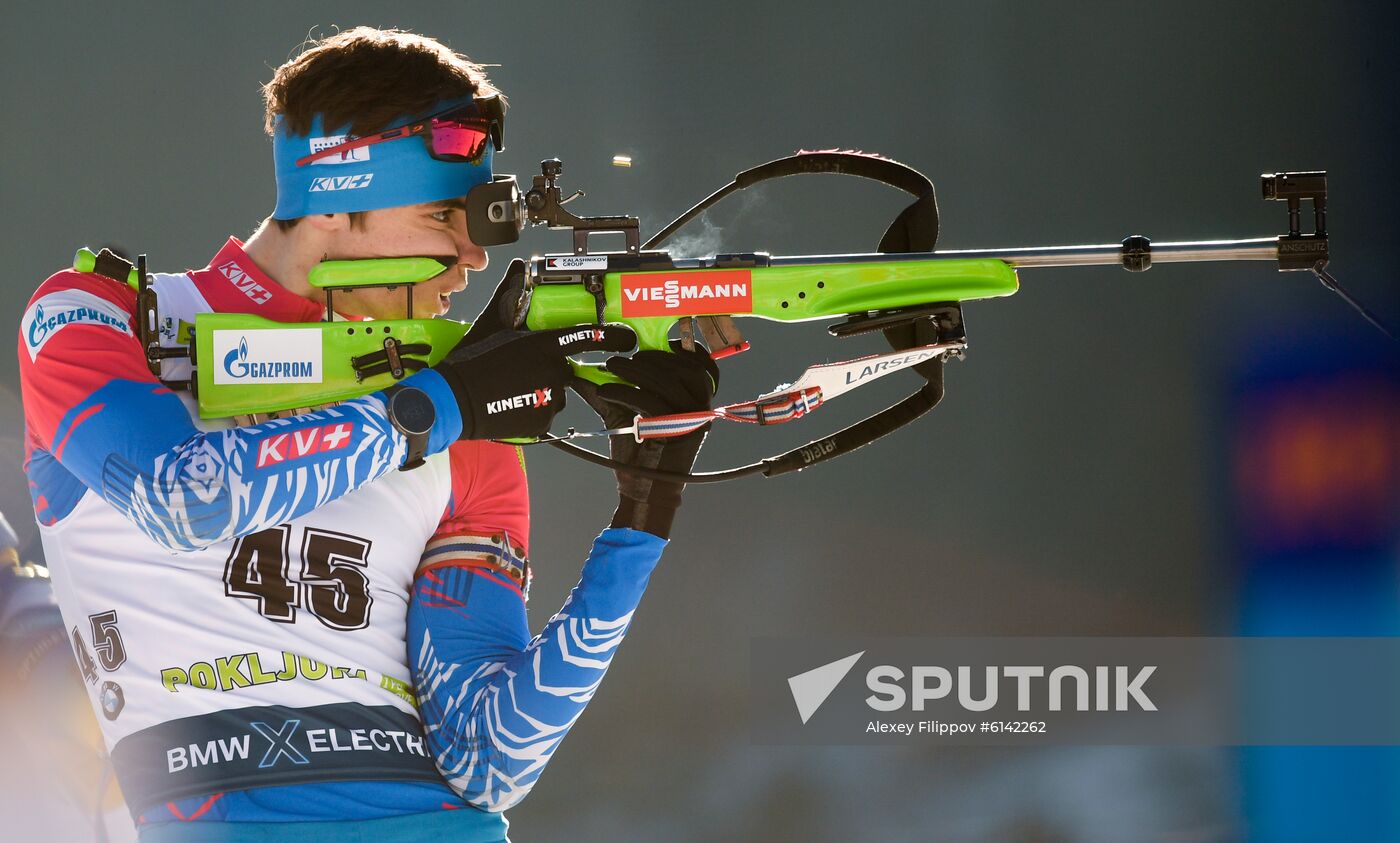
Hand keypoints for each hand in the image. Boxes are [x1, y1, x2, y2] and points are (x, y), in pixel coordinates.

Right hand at [435, 260, 635, 439]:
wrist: (452, 401)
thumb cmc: (470, 361)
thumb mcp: (491, 325)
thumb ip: (510, 296)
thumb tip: (520, 267)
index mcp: (543, 344)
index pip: (587, 338)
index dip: (612, 338)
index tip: (627, 340)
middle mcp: (553, 371)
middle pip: (566, 368)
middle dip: (550, 368)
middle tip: (522, 371)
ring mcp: (550, 399)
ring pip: (556, 392)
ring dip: (542, 390)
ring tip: (512, 389)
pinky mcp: (542, 422)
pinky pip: (546, 413)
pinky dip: (534, 410)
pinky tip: (512, 403)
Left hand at [574, 342, 718, 537]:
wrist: (644, 490)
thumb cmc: (639, 452)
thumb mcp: (627, 414)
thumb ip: (614, 389)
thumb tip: (582, 370)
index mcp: (697, 402)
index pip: (701, 366)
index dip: (681, 351)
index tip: (654, 345)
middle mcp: (701, 410)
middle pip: (680, 369)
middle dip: (649, 358)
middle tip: (620, 359)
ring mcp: (692, 421)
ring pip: (666, 383)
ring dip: (634, 371)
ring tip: (610, 368)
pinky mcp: (677, 432)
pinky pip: (651, 402)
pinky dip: (625, 392)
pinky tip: (605, 392)